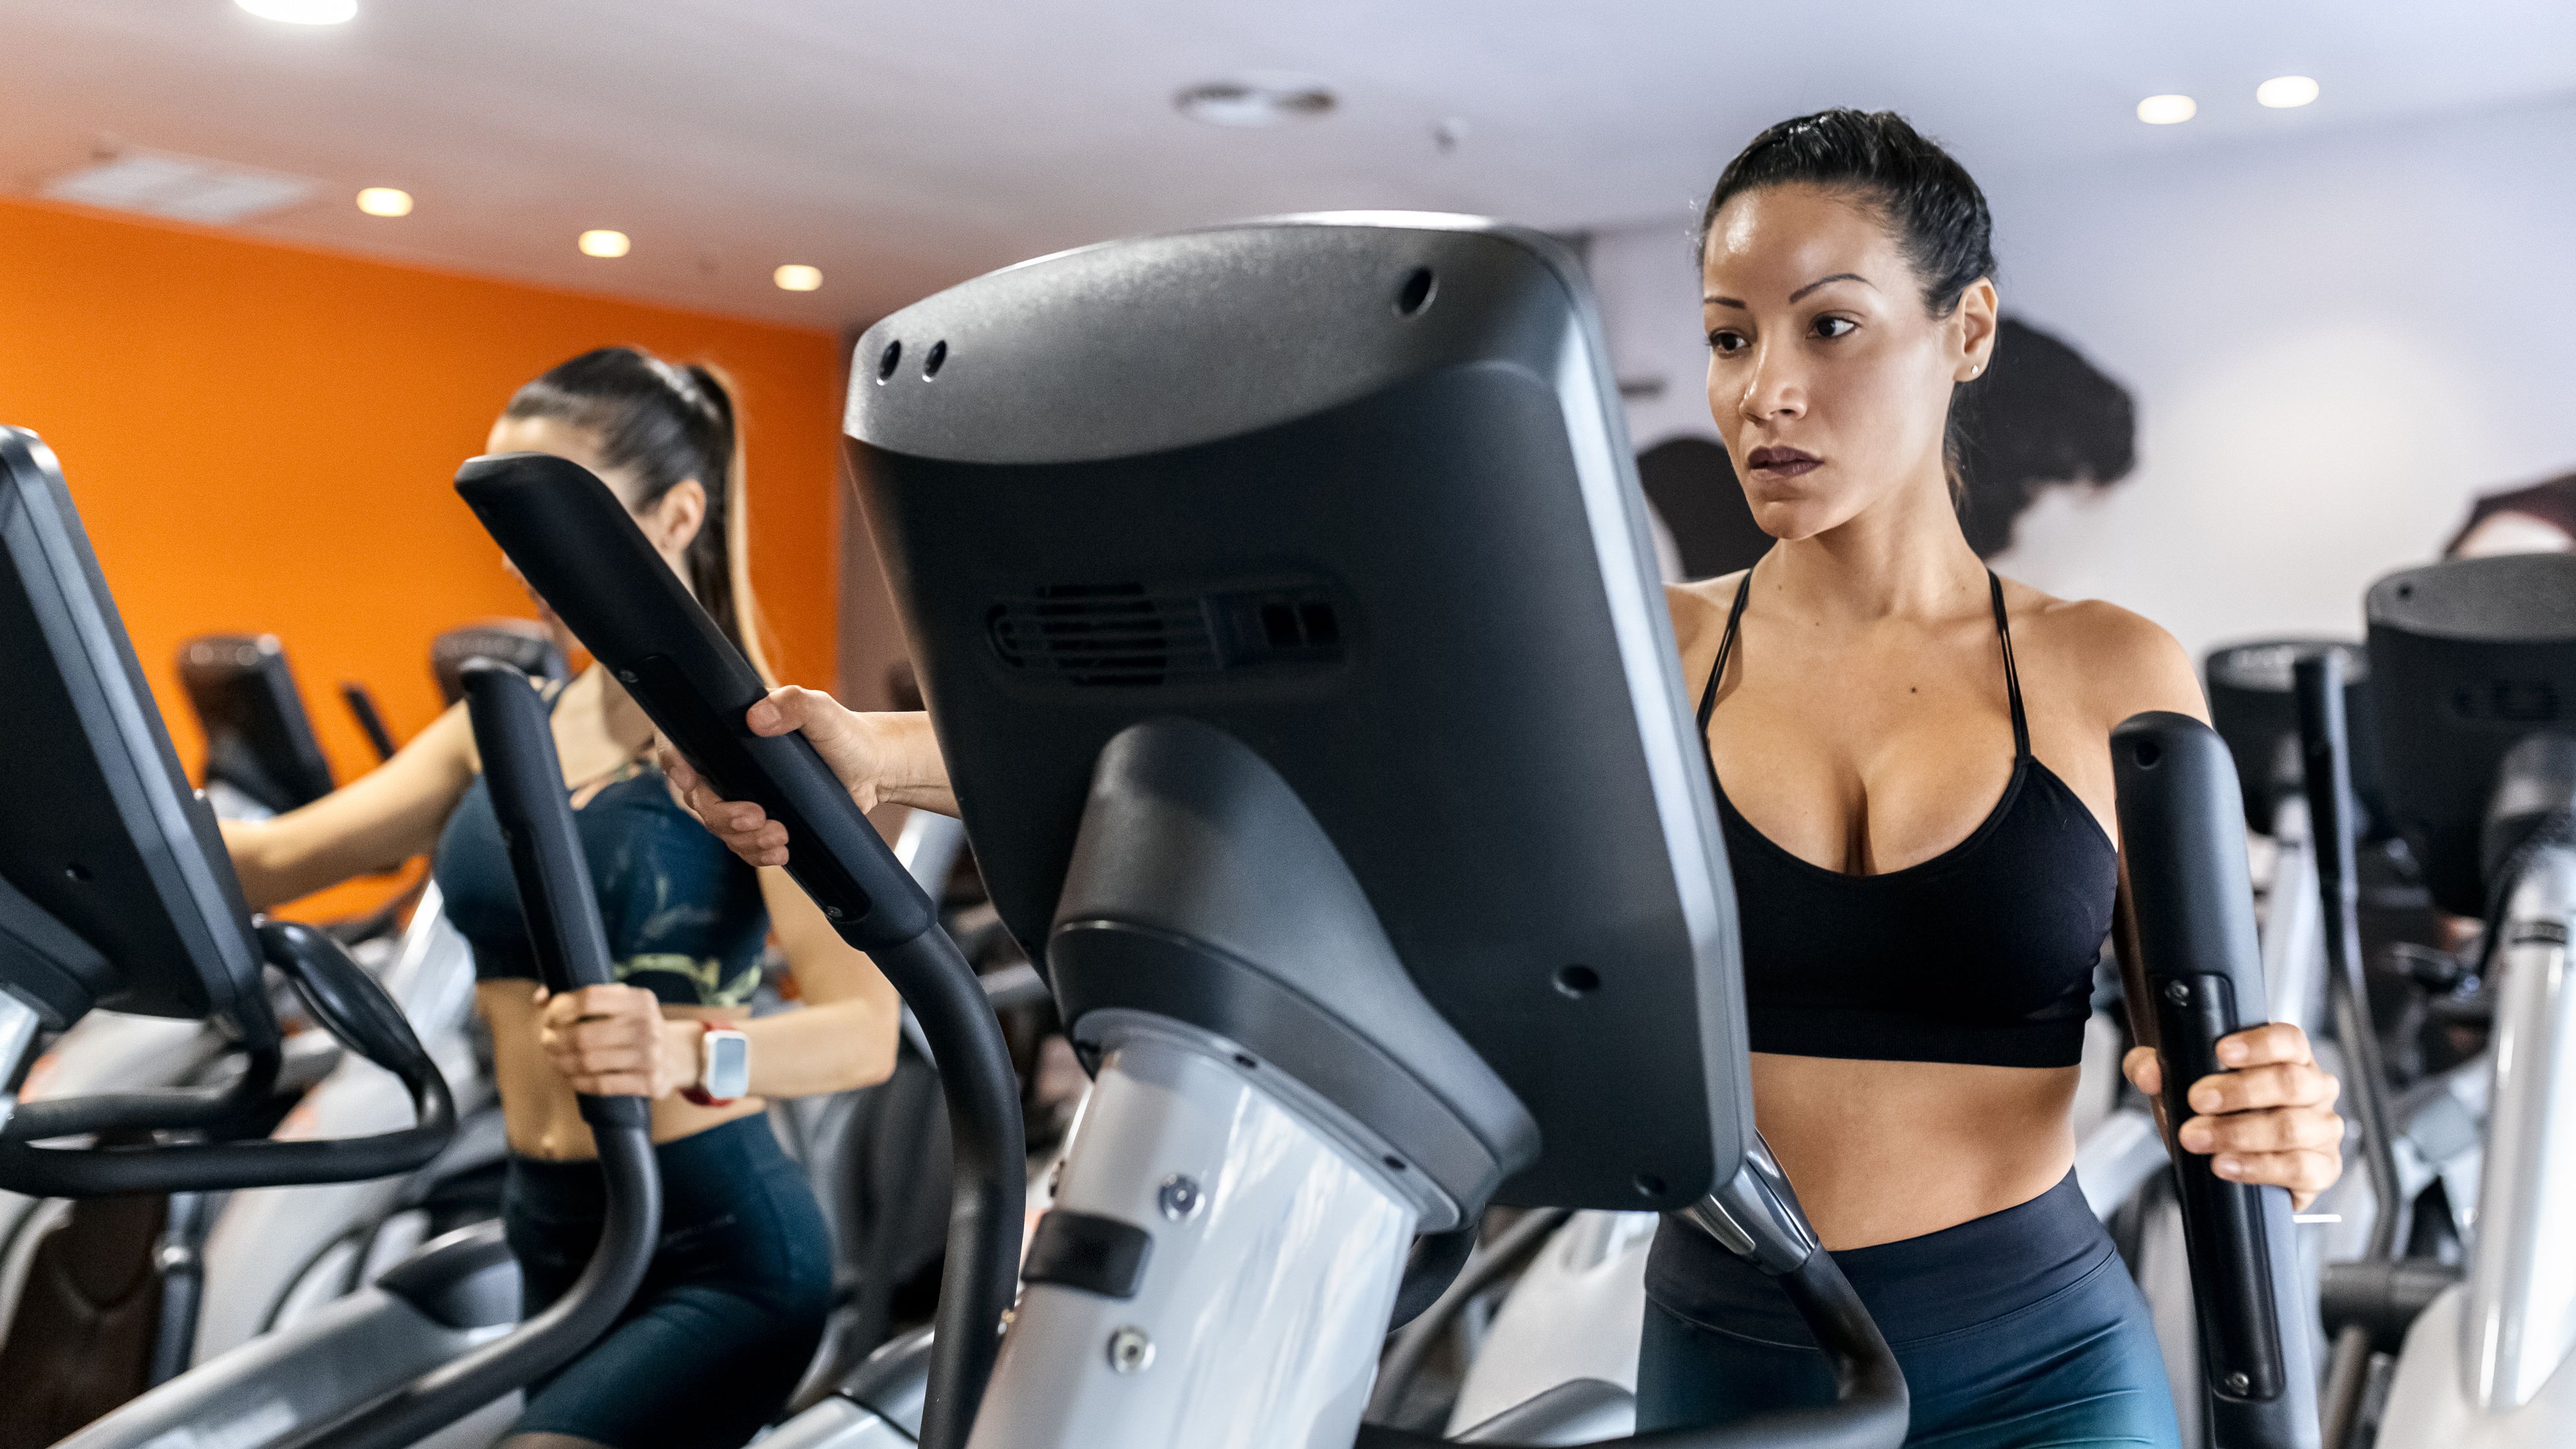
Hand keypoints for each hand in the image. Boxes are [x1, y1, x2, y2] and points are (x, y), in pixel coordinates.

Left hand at [536, 983, 696, 1098]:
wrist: (678, 1055)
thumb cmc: (637, 1027)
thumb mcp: (622, 1004)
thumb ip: (583, 998)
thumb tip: (539, 997)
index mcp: (639, 1000)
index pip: (589, 998)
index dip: (560, 1008)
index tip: (549, 1017)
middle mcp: (647, 1025)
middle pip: (584, 1034)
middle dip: (555, 1040)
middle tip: (546, 1041)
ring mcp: (651, 1055)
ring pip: (588, 1062)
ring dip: (561, 1063)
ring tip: (554, 1060)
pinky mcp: (650, 1082)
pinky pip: (601, 1084)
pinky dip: (578, 1082)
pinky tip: (571, 1077)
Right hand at [662, 686, 880, 869]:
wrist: (871, 769)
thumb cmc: (843, 733)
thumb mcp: (821, 711)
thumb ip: (793, 704)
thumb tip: (756, 719)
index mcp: (730, 729)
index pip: (681, 741)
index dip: (673, 761)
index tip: (690, 781)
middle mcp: (728, 763)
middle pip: (699, 796)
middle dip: (722, 815)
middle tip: (758, 817)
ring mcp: (742, 795)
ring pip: (719, 826)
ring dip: (744, 838)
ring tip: (781, 837)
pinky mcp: (760, 821)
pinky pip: (742, 845)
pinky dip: (756, 853)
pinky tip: (780, 853)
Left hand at [2122, 1023, 2343, 1210]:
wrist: (2227, 1161)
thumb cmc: (2214, 1112)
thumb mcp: (2177, 1084)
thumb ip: (2153, 1067)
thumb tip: (2148, 1074)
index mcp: (2288, 1058)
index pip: (2289, 1040)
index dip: (2259, 1044)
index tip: (2221, 1052)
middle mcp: (2314, 1089)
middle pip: (2290, 1082)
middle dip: (2239, 1092)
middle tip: (2195, 1101)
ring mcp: (2323, 1129)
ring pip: (2293, 1127)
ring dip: (2239, 1134)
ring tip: (2198, 1139)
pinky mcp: (2323, 1168)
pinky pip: (2302, 1169)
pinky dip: (2259, 1168)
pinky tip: (2226, 1166)